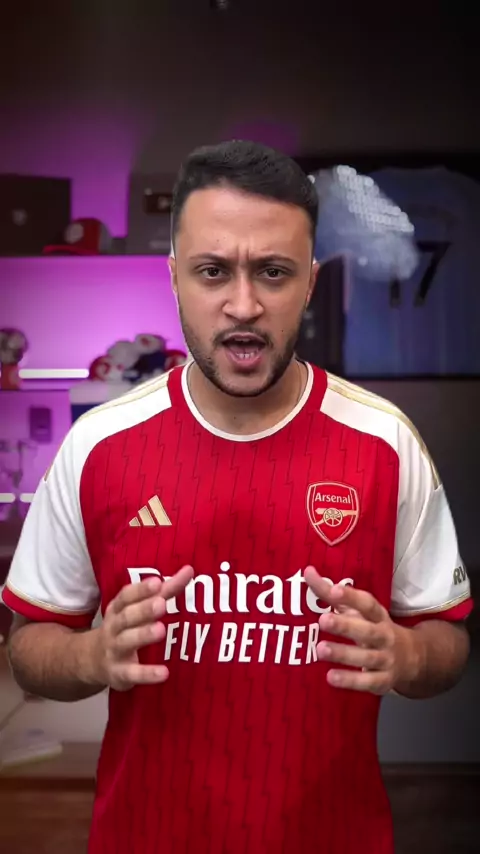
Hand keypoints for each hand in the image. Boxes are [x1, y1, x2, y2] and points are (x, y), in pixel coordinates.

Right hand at [94, 566, 193, 690]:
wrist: (91, 661)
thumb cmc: (124, 627)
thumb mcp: (138, 608)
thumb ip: (165, 591)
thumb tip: (190, 569)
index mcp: (118, 608)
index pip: (126, 596)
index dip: (140, 590)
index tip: (157, 582)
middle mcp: (114, 627)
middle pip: (127, 617)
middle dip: (143, 610)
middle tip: (160, 604)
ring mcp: (114, 650)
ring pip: (127, 642)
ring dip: (143, 635)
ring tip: (160, 630)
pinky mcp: (119, 674)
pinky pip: (132, 674)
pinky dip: (147, 674)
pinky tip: (164, 673)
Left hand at [304, 566, 416, 694]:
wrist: (412, 658)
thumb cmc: (373, 628)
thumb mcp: (357, 611)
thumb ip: (330, 593)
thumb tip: (307, 572)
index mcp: (378, 616)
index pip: (367, 604)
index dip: (352, 597)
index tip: (334, 590)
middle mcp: (384, 636)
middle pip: (367, 631)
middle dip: (345, 626)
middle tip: (323, 620)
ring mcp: (386, 659)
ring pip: (366, 657)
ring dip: (343, 654)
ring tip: (320, 649)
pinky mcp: (383, 680)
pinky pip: (367, 682)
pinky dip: (350, 681)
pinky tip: (330, 677)